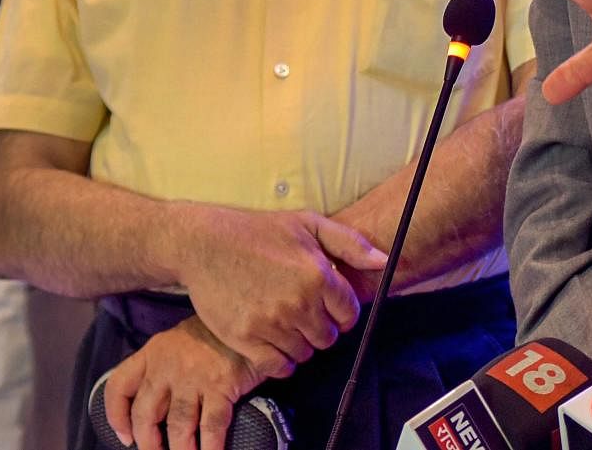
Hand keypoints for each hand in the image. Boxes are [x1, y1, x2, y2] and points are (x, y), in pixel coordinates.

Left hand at [102, 316, 266, 449]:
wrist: (250, 313)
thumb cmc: (217, 330)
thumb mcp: (182, 338)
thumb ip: (165, 364)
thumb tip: (158, 404)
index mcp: (154, 351)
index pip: (119, 386)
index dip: (116, 416)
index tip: (125, 437)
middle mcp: (167, 365)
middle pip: (145, 415)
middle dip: (149, 443)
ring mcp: (193, 376)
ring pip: (177, 427)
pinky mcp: (220, 384)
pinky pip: (210, 427)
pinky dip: (210, 447)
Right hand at [175, 207, 385, 371]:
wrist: (206, 244)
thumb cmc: (260, 231)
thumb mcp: (309, 224)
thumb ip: (350, 244)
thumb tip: (385, 261)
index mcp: (318, 274)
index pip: (349, 313)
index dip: (343, 313)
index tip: (331, 308)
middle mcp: (298, 302)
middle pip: (328, 338)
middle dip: (323, 329)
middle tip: (307, 315)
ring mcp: (271, 323)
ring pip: (304, 354)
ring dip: (301, 344)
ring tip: (289, 324)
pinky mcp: (245, 339)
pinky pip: (277, 366)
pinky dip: (280, 361)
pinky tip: (275, 342)